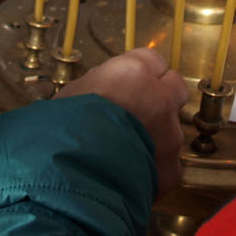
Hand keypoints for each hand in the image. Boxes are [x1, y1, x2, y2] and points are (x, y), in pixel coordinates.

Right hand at [60, 48, 188, 192]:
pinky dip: (153, 168)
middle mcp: (160, 98)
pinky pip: (167, 164)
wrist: (70, 175)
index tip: (131, 84)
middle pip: (173, 89)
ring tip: (124, 150)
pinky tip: (129, 172)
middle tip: (136, 112)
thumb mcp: (74, 92)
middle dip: (160, 98)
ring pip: (172, 129)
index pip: (154, 60)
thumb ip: (100, 85)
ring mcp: (170, 134)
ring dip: (155, 136)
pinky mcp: (170, 168)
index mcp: (135, 71)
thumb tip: (105, 88)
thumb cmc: (62, 131)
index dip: (141, 74)